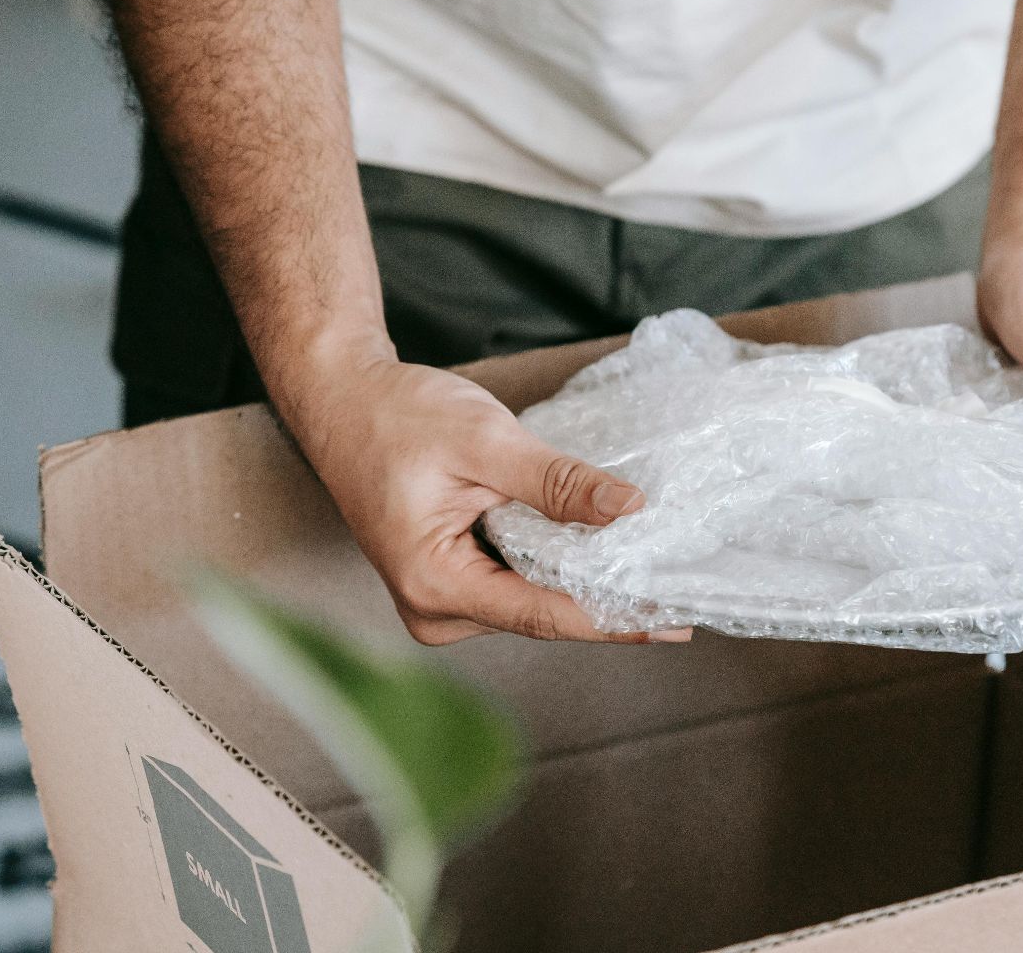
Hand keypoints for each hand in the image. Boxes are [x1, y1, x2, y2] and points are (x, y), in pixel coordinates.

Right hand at [285, 353, 683, 644]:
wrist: (343, 402)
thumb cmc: (398, 416)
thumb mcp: (485, 440)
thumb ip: (556, 482)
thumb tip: (630, 511)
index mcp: (433, 582)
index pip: (544, 616)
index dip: (615, 618)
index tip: (674, 619)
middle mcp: (432, 609)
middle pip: (540, 616)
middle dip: (604, 597)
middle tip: (679, 582)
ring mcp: (437, 603)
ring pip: (530, 602)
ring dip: (579, 578)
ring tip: (642, 558)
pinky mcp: (446, 585)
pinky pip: (513, 586)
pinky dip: (550, 564)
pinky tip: (591, 545)